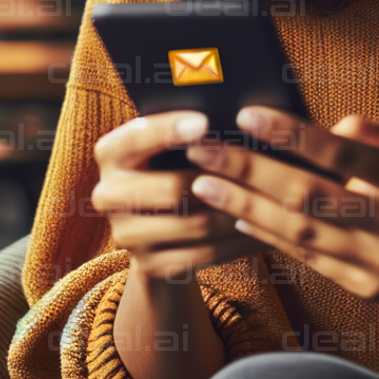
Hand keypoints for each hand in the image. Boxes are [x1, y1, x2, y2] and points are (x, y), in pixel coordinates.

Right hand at [92, 110, 265, 281]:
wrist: (163, 223)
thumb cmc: (178, 162)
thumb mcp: (175, 142)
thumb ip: (192, 127)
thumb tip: (238, 113)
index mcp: (112, 152)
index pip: (136, 137)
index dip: (170, 129)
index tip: (205, 122)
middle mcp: (107, 194)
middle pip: (172, 188)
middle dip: (220, 179)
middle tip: (259, 170)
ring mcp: (126, 234)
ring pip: (195, 223)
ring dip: (237, 211)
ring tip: (271, 199)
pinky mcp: (148, 265)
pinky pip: (202, 254)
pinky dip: (238, 242)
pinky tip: (265, 230)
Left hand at [186, 107, 378, 334]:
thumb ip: (369, 130)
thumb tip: (314, 128)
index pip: (340, 152)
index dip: (290, 133)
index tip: (246, 115)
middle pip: (307, 196)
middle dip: (248, 172)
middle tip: (202, 152)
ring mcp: (378, 261)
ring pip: (297, 233)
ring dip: (244, 207)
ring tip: (203, 186)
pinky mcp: (364, 288)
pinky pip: (305, 260)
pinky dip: (268, 237)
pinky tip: (238, 218)